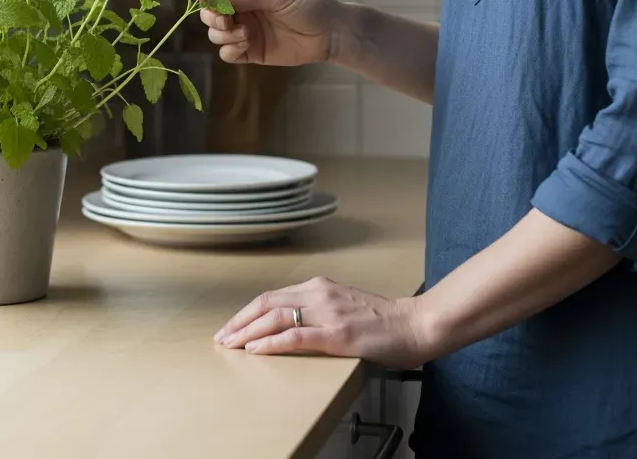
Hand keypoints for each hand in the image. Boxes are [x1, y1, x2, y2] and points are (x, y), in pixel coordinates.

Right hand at [199, 0, 345, 66]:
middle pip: (209, 15)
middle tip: (228, 22)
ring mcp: (245, 32)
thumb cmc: (307, 6)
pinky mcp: (251, 52)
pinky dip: (230, 50)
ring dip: (224, 36)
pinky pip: (227, 54)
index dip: (208, 0)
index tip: (215, 6)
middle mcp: (241, 11)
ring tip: (246, 34)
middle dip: (213, 19)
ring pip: (216, 36)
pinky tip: (246, 46)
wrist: (330, 34)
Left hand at [213, 276, 433, 368]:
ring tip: (231, 344)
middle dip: (239, 321)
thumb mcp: (343, 305)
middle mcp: (319, 294)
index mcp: (319, 286)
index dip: (247, 312)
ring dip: (248, 332)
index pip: (272, 296)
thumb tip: (291, 322)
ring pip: (276, 318)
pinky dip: (272, 342)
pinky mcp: (337, 334)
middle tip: (221, 337)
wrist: (415, 324)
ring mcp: (328, 313)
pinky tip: (257, 349)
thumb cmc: (383, 320)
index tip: (231, 326)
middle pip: (267, 303)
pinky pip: (296, 336)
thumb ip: (318, 308)